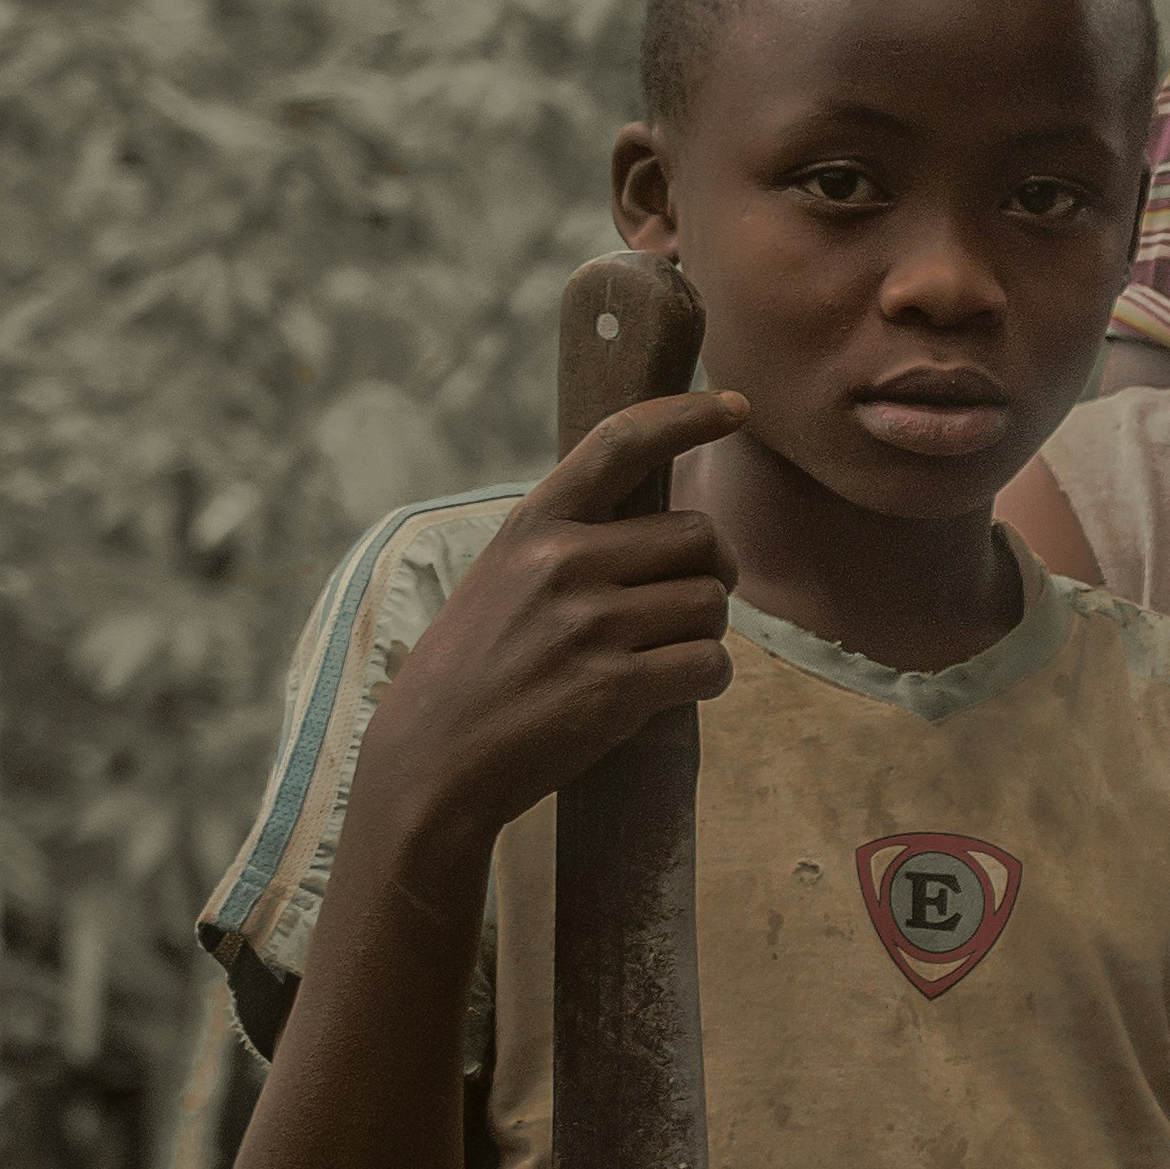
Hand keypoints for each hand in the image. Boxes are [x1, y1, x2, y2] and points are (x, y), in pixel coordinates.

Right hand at [355, 390, 748, 859]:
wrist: (432, 761)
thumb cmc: (479, 668)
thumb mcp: (506, 577)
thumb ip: (573, 541)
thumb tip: (676, 528)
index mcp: (534, 525)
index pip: (620, 443)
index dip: (687, 416)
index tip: (737, 407)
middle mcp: (562, 562)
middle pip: (699, 539)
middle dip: (707, 574)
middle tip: (677, 607)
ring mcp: (589, 625)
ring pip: (713, 604)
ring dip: (704, 634)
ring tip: (656, 657)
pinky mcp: (615, 688)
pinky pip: (711, 665)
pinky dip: (706, 680)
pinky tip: (666, 693)